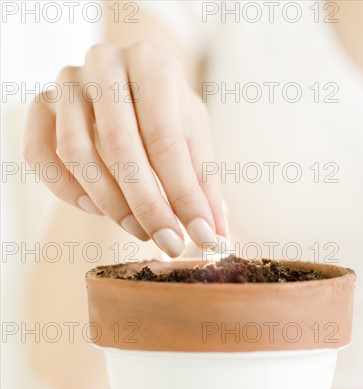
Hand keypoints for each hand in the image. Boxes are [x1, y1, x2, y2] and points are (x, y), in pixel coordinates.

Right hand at [23, 42, 226, 256]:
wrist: (128, 87)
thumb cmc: (166, 113)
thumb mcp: (193, 136)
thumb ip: (204, 181)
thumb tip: (217, 234)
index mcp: (151, 64)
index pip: (166, 140)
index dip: (185, 196)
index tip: (203, 238)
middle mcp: (105, 64)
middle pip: (121, 148)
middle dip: (149, 208)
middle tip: (170, 245)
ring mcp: (66, 83)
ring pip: (77, 154)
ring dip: (110, 205)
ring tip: (139, 230)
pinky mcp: (40, 105)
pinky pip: (41, 156)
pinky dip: (67, 191)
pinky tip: (95, 208)